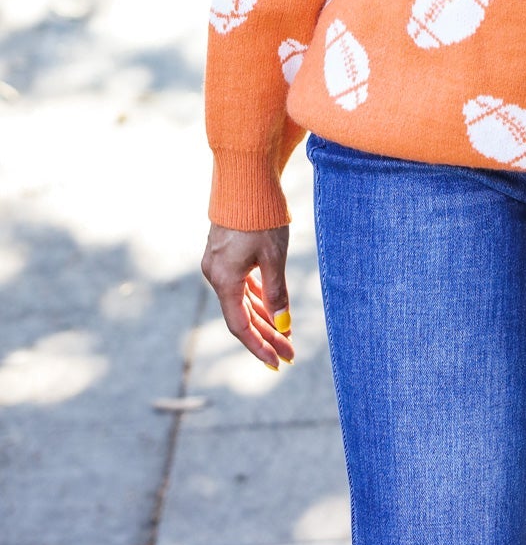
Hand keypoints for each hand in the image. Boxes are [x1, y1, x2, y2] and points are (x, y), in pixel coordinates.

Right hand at [201, 222, 293, 368]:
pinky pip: (241, 285)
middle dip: (266, 336)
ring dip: (263, 318)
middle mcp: (216, 275)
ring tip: (285, 336)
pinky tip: (272, 309)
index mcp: (224, 279)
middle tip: (289, 353)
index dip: (259, 346)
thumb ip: (276, 293)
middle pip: (241, 316)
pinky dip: (257, 299)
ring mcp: (218, 264)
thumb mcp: (273, 257)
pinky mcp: (225, 255)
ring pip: (241, 301)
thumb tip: (283, 325)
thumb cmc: (261, 218)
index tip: (277, 362)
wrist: (245, 181)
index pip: (239, 326)